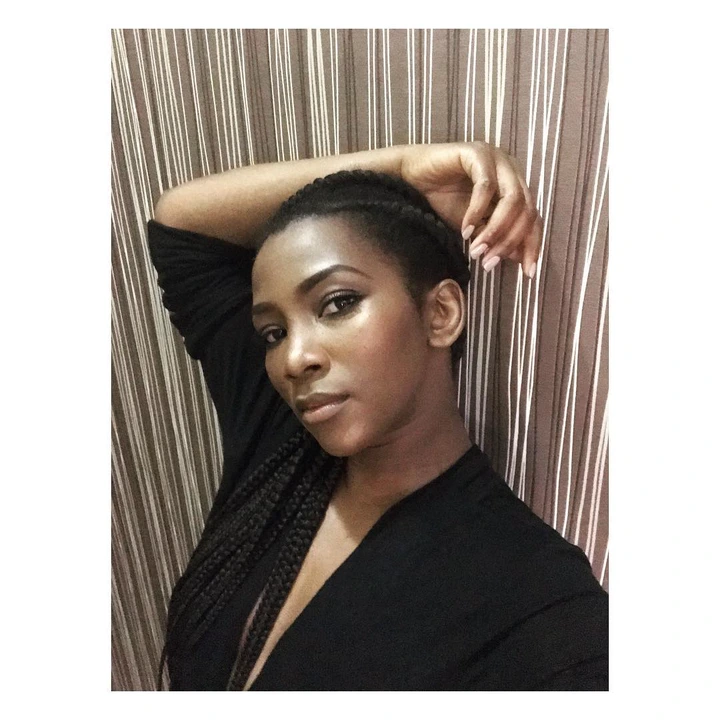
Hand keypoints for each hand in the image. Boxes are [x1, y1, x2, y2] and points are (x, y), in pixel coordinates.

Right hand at [400, 142, 540, 277]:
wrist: (409, 180)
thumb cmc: (441, 200)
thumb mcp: (475, 227)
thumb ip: (496, 237)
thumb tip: (519, 258)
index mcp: (515, 186)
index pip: (534, 218)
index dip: (533, 245)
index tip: (527, 273)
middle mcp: (511, 170)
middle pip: (526, 210)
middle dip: (510, 241)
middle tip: (489, 263)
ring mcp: (496, 158)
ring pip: (512, 199)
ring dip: (496, 230)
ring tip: (477, 250)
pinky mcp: (476, 152)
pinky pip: (485, 185)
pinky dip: (477, 211)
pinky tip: (464, 230)